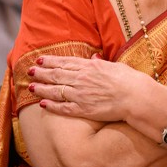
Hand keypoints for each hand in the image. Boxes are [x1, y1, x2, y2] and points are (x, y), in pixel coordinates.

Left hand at [27, 54, 152, 121]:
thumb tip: (93, 57)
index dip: (50, 61)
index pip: (64, 62)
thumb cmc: (129, 80)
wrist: (136, 97)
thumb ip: (100, 63)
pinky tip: (43, 103)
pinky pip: (63, 108)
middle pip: (56, 75)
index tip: (40, 59)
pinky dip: (52, 105)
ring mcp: (81, 94)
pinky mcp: (83, 109)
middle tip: (30, 71)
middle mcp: (81, 79)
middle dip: (41, 73)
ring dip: (42, 88)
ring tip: (31, 87)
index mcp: (89, 66)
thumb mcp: (114, 66)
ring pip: (55, 90)